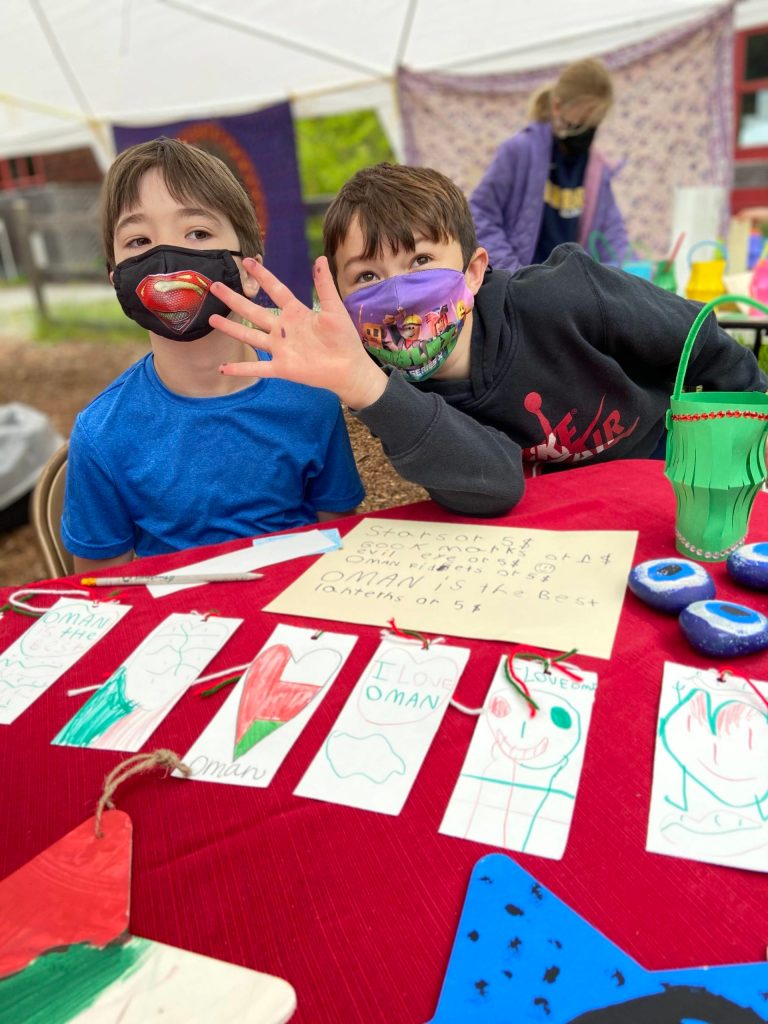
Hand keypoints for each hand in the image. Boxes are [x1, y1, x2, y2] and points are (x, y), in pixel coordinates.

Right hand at [209, 257, 387, 408]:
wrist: (349, 368)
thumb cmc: (344, 338)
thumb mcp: (334, 309)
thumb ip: (324, 286)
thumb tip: (321, 258)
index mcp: (296, 313)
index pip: (275, 290)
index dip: (262, 276)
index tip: (246, 261)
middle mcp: (283, 329)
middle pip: (253, 311)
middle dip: (234, 299)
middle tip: (215, 286)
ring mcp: (280, 348)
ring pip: (250, 336)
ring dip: (231, 329)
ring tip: (211, 318)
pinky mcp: (281, 367)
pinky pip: (257, 368)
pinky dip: (240, 368)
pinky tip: (222, 368)